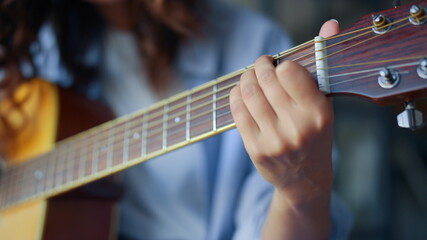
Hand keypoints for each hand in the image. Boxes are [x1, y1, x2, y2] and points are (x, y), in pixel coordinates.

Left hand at [229, 20, 339, 238]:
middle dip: (259, 66)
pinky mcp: (256, 149)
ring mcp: (274, 140)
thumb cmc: (315, 135)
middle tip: (260, 65)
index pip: (289, 71)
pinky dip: (235, 95)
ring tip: (250, 77)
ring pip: (248, 94)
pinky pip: (237, 112)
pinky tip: (241, 93)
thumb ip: (322, 63)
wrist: (305, 179)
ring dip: (245, 78)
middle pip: (265, 80)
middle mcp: (297, 127)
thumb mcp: (324, 103)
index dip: (281, 64)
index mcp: (319, 113)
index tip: (279, 65)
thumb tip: (330, 24)